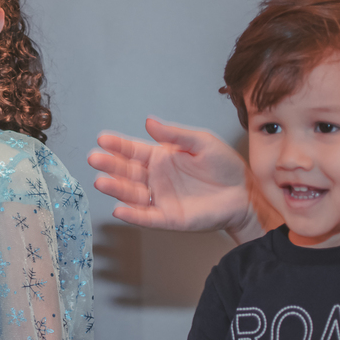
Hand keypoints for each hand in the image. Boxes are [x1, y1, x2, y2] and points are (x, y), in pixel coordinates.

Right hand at [88, 117, 258, 233]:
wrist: (244, 193)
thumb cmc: (224, 167)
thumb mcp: (201, 142)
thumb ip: (174, 134)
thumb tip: (149, 122)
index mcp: (160, 157)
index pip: (132, 150)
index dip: (117, 145)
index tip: (103, 140)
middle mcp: (155, 177)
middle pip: (126, 171)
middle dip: (109, 165)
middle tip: (95, 159)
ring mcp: (159, 198)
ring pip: (131, 194)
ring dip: (115, 189)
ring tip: (101, 182)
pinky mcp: (168, 217)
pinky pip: (146, 217)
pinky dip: (132, 215)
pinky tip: (119, 210)